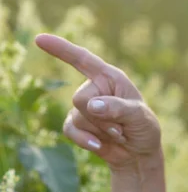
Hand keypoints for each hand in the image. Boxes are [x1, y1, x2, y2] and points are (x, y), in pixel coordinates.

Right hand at [35, 34, 162, 171]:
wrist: (138, 152)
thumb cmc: (144, 127)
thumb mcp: (139, 116)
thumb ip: (118, 108)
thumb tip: (91, 105)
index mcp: (110, 77)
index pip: (83, 59)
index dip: (61, 48)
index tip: (39, 38)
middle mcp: (94, 88)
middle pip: (79, 98)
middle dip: (101, 117)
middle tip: (121, 125)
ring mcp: (84, 107)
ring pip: (77, 117)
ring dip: (100, 130)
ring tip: (117, 133)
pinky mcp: (77, 125)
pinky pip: (69, 130)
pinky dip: (85, 140)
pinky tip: (100, 145)